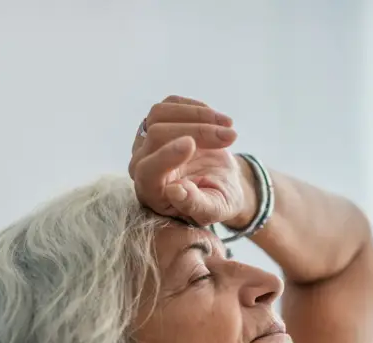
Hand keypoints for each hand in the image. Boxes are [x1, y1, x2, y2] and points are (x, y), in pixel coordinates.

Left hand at [129, 95, 252, 226]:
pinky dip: (196, 107)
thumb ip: (195, 205)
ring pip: (160, 114)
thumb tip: (176, 191)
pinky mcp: (158, 121)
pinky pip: (171, 103)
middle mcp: (141, 164)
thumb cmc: (215, 201)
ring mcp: (146, 139)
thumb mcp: (213, 210)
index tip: (191, 145)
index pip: (147, 171)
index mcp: (150, 191)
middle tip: (231, 137)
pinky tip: (216, 119)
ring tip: (228, 125)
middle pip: (157, 135)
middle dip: (198, 132)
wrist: (220, 183)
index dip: (166, 156)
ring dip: (198, 115)